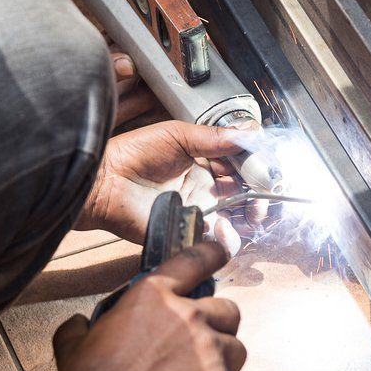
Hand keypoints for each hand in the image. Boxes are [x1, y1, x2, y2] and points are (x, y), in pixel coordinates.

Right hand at [52, 242, 244, 370]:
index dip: (213, 254)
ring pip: (236, 350)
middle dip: (219, 326)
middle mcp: (189, 316)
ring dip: (222, 363)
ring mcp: (210, 351)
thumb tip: (78, 324)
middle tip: (200, 346)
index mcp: (154, 295)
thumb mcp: (75, 341)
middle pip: (228, 311)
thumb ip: (83, 326)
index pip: (195, 260)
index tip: (221, 252)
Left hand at [76, 53, 266, 253]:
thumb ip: (215, 137)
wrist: (105, 182)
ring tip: (252, 212)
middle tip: (262, 193)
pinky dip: (229, 235)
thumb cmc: (134, 153)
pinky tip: (227, 226)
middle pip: (244, 191)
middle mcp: (206, 186)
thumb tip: (250, 133)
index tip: (265, 168)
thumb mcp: (178, 135)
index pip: (240, 164)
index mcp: (205, 161)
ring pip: (237, 215)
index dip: (255, 166)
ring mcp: (200, 208)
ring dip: (250, 214)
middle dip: (259, 193)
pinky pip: (217, 236)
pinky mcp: (190, 229)